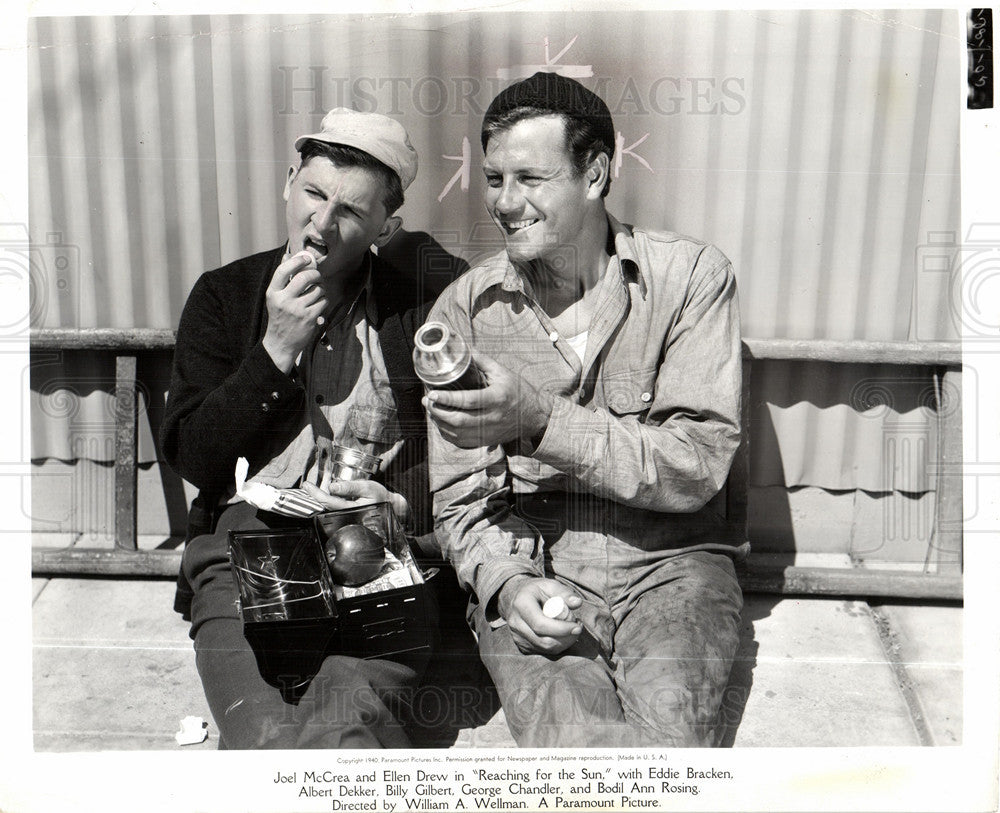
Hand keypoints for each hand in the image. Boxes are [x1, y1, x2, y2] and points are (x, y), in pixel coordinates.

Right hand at [262, 251, 328, 372]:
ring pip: (318, 290)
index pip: (284, 270)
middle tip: (317, 277)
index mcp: (273, 293)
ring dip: (321, 290)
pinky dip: (324, 301)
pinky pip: (323, 301)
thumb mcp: (275, 297)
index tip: (306, 259)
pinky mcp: (309, 318)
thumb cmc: (280, 317)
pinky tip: (318, 305)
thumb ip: (282, 278)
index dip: (298, 261)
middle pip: (305, 277)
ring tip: (316, 294)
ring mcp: (297, 310)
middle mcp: (283, 300)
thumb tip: (288, 255)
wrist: (280, 344)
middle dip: (315, 274)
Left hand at [301, 480, 408, 522]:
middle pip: (324, 507)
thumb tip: (332, 487)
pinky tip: (325, 493)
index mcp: (350, 509)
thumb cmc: (380, 497)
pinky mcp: (347, 516)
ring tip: (313, 488)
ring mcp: (346, 517)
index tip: (306, 485)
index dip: (315, 493)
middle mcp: (346, 516)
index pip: (328, 502)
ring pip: (327, 508)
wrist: (392, 508)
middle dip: (314, 496)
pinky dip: (327, 500)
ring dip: (320, 498)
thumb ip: (350, 487)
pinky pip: (333, 508)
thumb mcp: (367, 487)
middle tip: (306, 486)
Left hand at [423, 354, 553, 447]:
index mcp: (497, 398)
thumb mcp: (503, 372)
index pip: (468, 401)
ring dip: (440, 423)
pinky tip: (441, 423)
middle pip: (459, 420)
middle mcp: (492, 418)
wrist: (534, 416)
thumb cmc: (518, 391)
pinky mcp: (486, 441)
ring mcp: (489, 432)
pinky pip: (461, 442)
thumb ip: (481, 361)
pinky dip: (447, 434)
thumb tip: (462, 348)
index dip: (447, 399)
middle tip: (428, 401)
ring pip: (457, 434)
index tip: (433, 393)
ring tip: (432, 410)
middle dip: (438, 411)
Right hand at [501, 577, 582, 654]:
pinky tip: (562, 634)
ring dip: (564, 643)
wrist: (517, 598)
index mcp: (521, 605)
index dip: (561, 629)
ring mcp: (517, 637)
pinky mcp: (522, 646)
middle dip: (566, 638)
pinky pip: (543, 651)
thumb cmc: (537, 590)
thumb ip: (564, 592)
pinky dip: (557, 646)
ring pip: (545, 649)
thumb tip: (577, 603)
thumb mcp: (550, 584)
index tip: (577, 626)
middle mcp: (516, 623)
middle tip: (578, 627)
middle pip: (544, 641)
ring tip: (572, 629)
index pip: (541, 624)